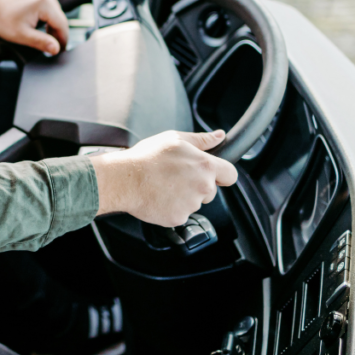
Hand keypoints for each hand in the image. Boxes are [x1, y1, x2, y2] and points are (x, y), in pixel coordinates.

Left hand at [0, 0, 69, 54]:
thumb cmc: (2, 17)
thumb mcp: (21, 34)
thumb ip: (41, 42)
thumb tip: (56, 49)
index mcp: (44, 2)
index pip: (62, 24)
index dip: (63, 39)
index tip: (60, 50)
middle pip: (60, 17)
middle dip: (57, 32)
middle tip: (52, 47)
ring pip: (56, 11)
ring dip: (53, 24)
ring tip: (45, 37)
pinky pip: (50, 5)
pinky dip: (48, 15)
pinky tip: (41, 24)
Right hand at [89, 130, 237, 226]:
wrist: (124, 179)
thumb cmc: (146, 157)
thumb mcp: (174, 139)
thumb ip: (201, 140)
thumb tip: (220, 136)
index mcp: (204, 165)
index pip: (231, 174)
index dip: (222, 173)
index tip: (213, 174)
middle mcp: (202, 186)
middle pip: (211, 190)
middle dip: (198, 185)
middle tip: (175, 177)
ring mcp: (191, 204)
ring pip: (195, 202)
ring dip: (184, 196)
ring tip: (163, 185)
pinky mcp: (179, 218)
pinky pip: (181, 213)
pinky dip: (171, 207)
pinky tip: (159, 196)